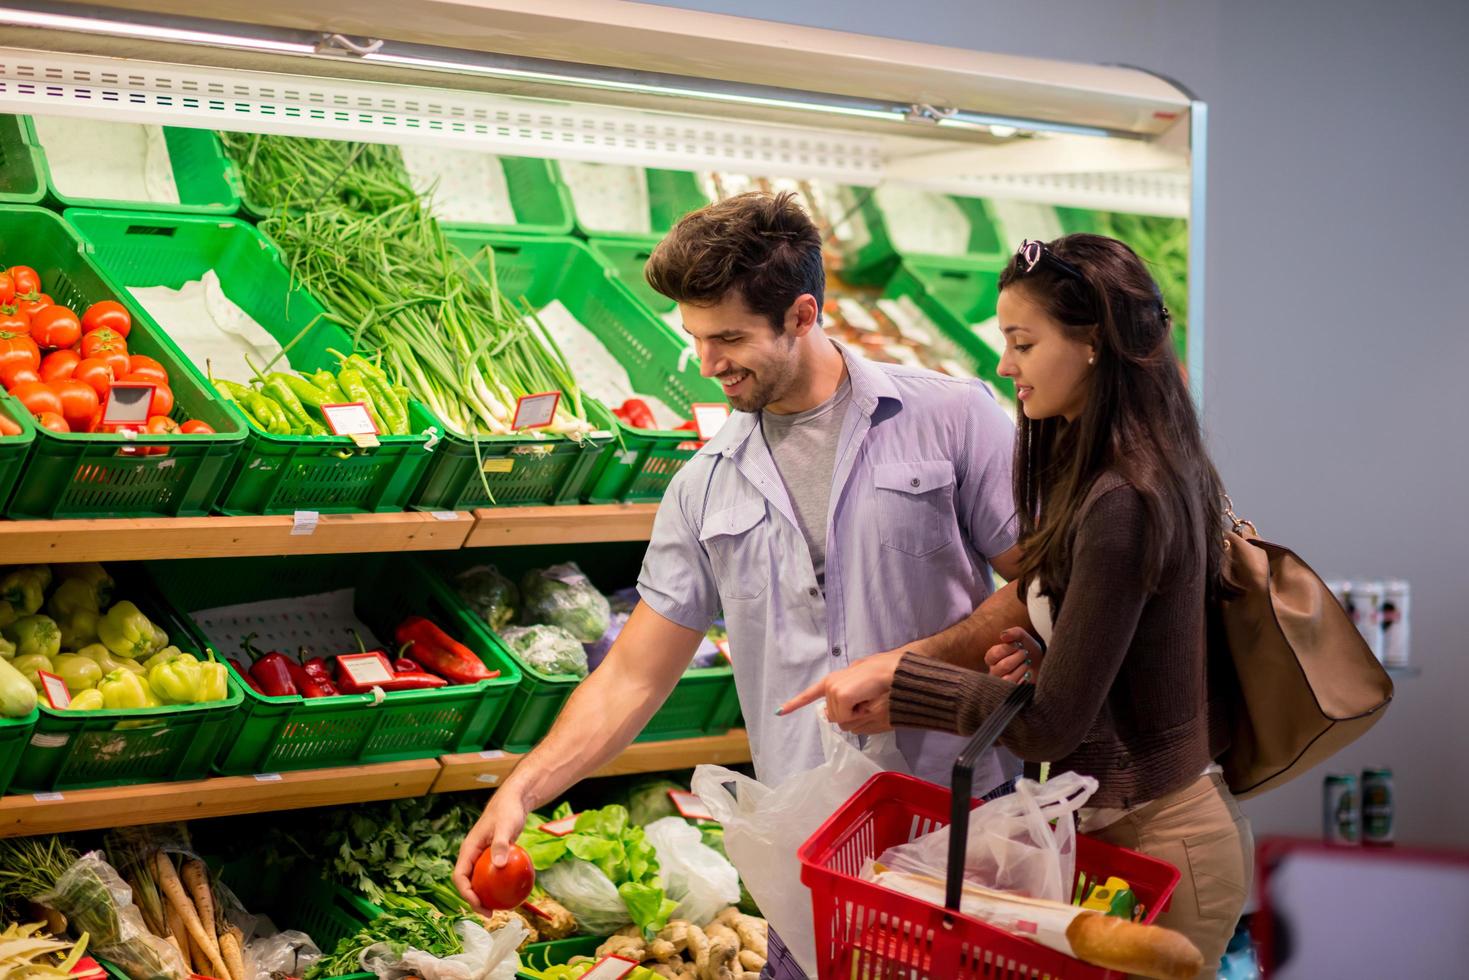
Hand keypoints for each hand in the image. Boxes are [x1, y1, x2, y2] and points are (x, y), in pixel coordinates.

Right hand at [453, 783, 530, 914]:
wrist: (515, 801)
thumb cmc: (508, 810)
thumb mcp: (505, 826)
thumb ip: (501, 844)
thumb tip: (498, 866)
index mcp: (468, 849)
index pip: (459, 875)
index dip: (465, 892)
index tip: (478, 903)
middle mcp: (472, 855)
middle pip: (467, 882)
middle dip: (474, 900)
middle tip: (489, 913)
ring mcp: (482, 857)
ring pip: (479, 881)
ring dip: (484, 896)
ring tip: (497, 909)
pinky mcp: (493, 857)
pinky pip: (491, 876)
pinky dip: (496, 886)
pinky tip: (510, 894)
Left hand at [779, 650, 903, 733]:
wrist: (900, 673)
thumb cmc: (888, 678)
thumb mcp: (865, 687)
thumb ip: (849, 696)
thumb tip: (833, 713)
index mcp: (835, 680)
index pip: (811, 694)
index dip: (795, 703)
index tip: (779, 712)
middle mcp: (831, 684)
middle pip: (835, 717)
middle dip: (851, 715)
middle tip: (868, 700)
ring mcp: (835, 690)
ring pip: (842, 720)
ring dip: (857, 716)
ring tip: (872, 699)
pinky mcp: (842, 696)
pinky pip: (848, 718)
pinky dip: (859, 715)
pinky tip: (869, 702)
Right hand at [983, 627, 1042, 683]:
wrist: (1042, 665)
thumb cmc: (1029, 651)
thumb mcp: (1023, 638)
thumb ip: (1013, 633)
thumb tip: (1003, 636)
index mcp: (992, 658)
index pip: (993, 654)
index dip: (1007, 648)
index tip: (1018, 644)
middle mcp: (994, 671)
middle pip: (1003, 666)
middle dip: (1018, 658)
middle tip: (1025, 653)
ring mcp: (1001, 683)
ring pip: (1008, 679)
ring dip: (1022, 668)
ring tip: (1027, 663)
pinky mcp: (1011, 692)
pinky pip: (1015, 688)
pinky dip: (1024, 679)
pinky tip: (1028, 674)